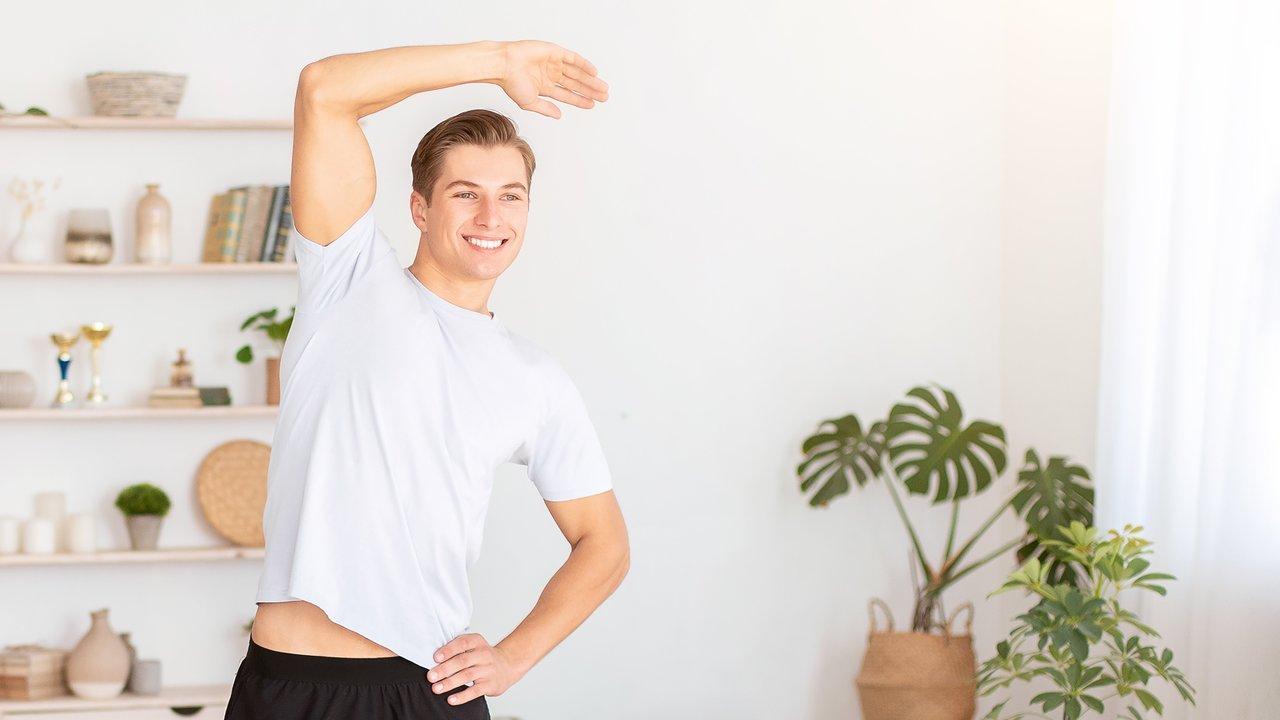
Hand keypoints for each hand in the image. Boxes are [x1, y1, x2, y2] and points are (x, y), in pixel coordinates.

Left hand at [426, 633, 522, 704]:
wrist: (507, 665)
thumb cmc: (482, 657)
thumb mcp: (473, 646)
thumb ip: (457, 649)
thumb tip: (435, 660)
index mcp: (477, 641)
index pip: (462, 643)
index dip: (448, 650)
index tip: (435, 658)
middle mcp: (484, 654)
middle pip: (462, 661)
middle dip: (445, 669)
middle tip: (431, 676)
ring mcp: (488, 669)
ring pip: (467, 675)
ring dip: (450, 683)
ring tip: (436, 688)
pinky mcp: (491, 684)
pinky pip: (475, 691)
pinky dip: (462, 696)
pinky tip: (451, 699)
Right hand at [495, 40, 609, 118]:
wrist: (503, 65)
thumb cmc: (511, 83)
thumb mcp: (530, 102)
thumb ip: (545, 108)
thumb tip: (559, 116)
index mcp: (544, 87)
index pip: (567, 95)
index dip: (580, 100)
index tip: (592, 105)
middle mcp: (550, 74)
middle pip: (575, 84)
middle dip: (589, 90)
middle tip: (604, 96)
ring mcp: (553, 62)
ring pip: (576, 72)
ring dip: (590, 80)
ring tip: (602, 87)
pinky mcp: (554, 51)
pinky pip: (573, 58)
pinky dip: (584, 64)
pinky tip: (594, 72)